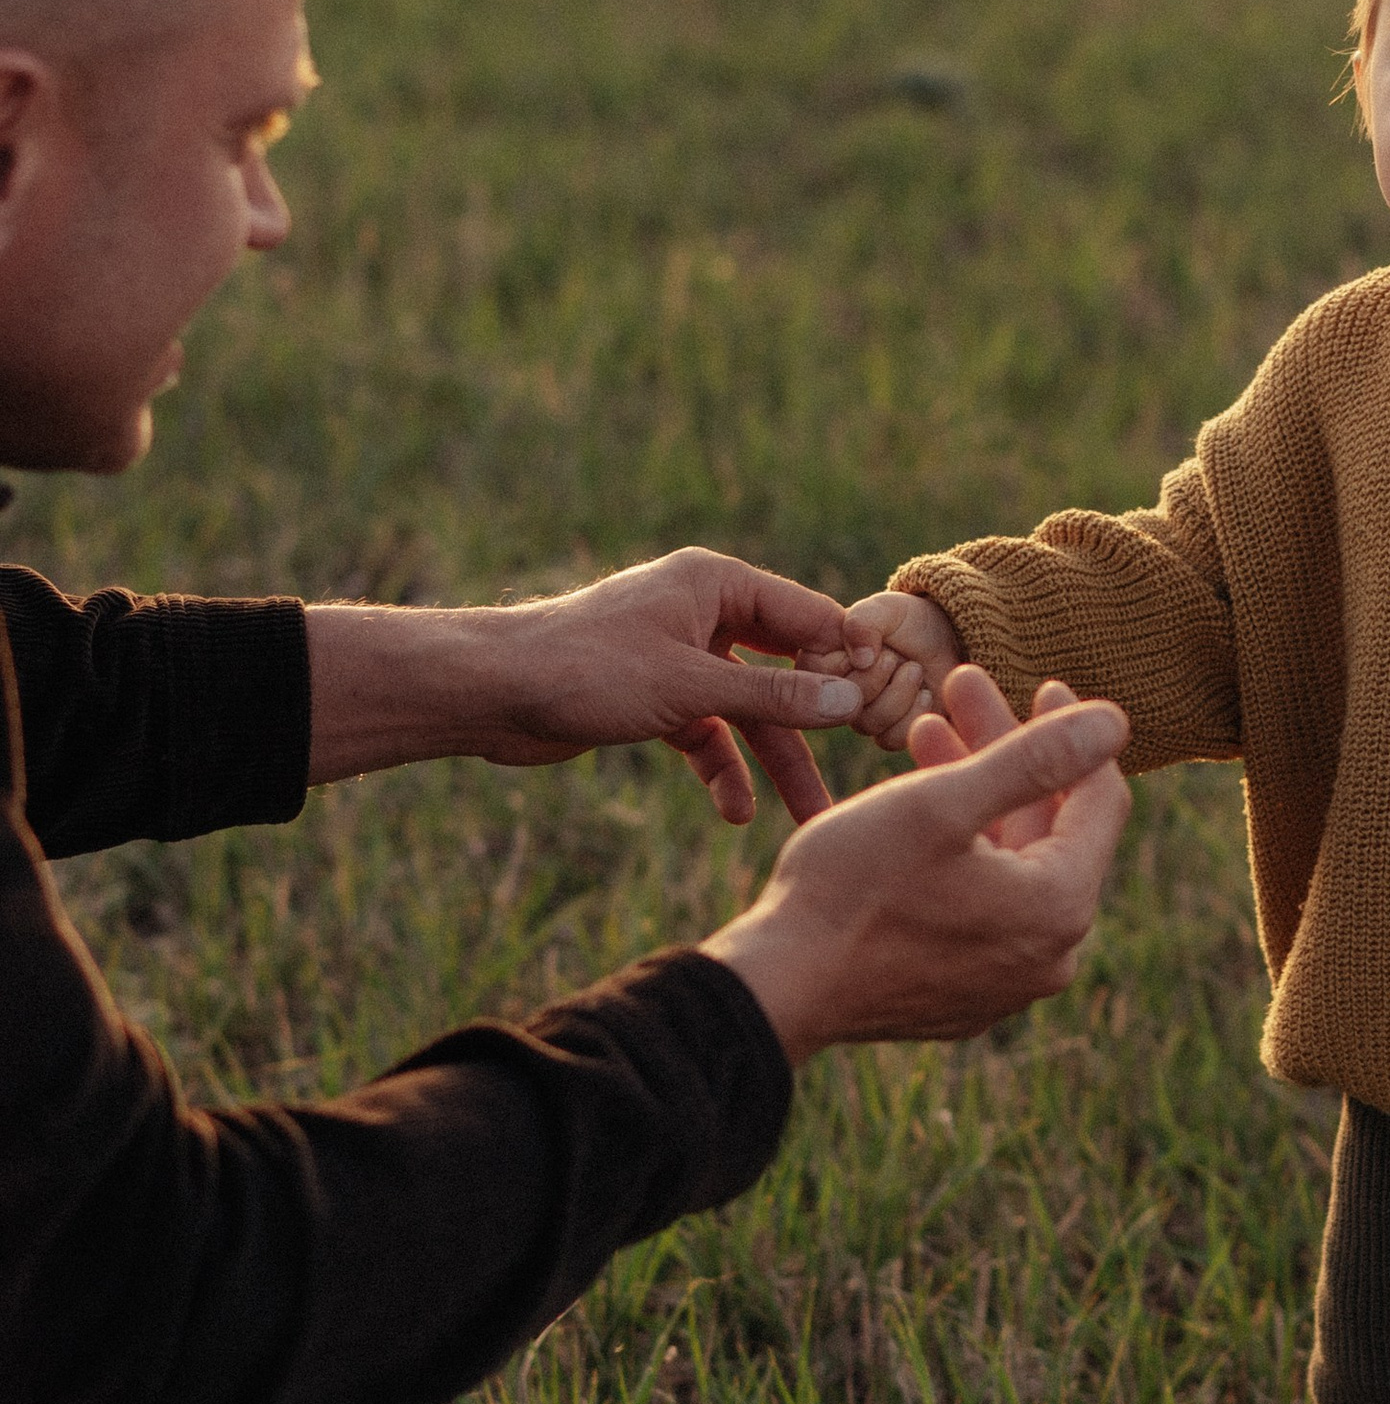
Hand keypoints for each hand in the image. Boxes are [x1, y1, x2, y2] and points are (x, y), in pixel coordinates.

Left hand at [306, 548, 882, 829]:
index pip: (810, 616)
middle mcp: (704, 613)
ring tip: (804, 819)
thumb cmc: (586, 670)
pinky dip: (721, 768)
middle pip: (783, 668)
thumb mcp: (692, 687)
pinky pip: (707, 733)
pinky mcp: (653, 696)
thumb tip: (850, 701)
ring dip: (772, 761)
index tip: (885, 713)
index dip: (847, 662)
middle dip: (813, 726)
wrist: (490, 692)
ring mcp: (679, 656)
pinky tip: (734, 811)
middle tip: (858, 774)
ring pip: (746, 710)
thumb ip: (774, 695)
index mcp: (717, 584)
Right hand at [701, 667, 1131, 1062]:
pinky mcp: (963, 996)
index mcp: (1058, 907)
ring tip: (925, 733)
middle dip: (1007, 751)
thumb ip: (1035, 757)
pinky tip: (917, 805)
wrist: (777, 989)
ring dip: (975, 794)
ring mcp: (1005, 984)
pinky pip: (982, 907)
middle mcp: (1048, 957)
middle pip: (1048, 829)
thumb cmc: (854, 887)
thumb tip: (1116, 721)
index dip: (1073, 733)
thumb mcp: (944, 802)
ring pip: (1009, 864)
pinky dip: (960, 851)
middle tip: (964, 689)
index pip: (1099, 801)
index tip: (1043, 684)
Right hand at [837, 587, 964, 745]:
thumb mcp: (886, 610)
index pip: (819, 677)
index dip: (852, 663)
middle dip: (878, 678)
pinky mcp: (890, 733)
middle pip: (842, 705)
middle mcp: (836, 693)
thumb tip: (860, 659)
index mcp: (823, 662)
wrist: (946, 640)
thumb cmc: (909, 622)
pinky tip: (925, 694)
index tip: (876, 645)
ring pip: (868, 724)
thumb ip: (863, 622)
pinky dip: (914, 714)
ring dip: (900, 694)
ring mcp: (863, 716)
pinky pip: (892, 739)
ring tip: (915, 670)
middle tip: (896, 657)